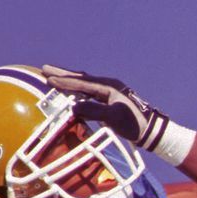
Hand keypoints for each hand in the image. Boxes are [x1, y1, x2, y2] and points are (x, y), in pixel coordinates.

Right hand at [41, 65, 169, 149]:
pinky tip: (73, 92)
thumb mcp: (113, 118)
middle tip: (44, 68)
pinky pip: (90, 91)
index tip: (47, 77)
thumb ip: (94, 111)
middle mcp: (109, 85)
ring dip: (70, 80)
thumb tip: (73, 107)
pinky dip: (78, 89)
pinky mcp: (111, 100)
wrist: (152, 130)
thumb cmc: (134, 124)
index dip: (64, 81)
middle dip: (63, 73)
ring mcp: (111, 92)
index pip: (82, 82)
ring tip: (54, 77)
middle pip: (81, 77)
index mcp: (108, 87)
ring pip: (85, 83)